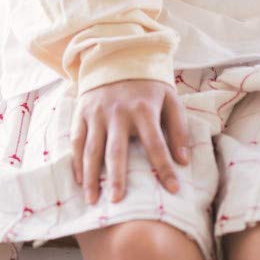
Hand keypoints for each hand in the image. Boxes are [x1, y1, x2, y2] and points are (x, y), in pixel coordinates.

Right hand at [71, 78, 189, 204]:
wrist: (117, 57)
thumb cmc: (148, 85)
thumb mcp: (170, 99)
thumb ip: (178, 128)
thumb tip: (183, 160)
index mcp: (143, 109)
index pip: (156, 144)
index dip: (165, 167)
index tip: (173, 189)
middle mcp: (117, 113)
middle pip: (116, 150)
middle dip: (117, 177)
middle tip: (117, 202)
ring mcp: (96, 113)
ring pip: (91, 149)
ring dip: (91, 177)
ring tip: (92, 200)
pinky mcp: (81, 113)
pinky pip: (76, 141)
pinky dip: (76, 162)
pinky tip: (80, 181)